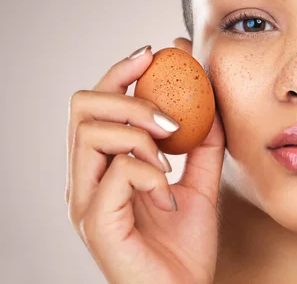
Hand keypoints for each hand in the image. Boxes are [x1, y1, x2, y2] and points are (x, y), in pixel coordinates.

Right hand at [65, 39, 224, 283]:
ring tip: (171, 157)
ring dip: (140, 132)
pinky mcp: (96, 224)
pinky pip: (118, 172)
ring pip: (92, 132)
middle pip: (82, 106)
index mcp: (103, 166)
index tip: (155, 54)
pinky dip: (152, 173)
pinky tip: (170, 197)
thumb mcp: (201, 184)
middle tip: (170, 117)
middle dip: (130, 96)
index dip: (121, 71)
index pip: (96, 103)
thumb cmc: (185, 247)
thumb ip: (203, 144)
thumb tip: (209, 99)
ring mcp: (85, 202)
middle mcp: (85, 179)